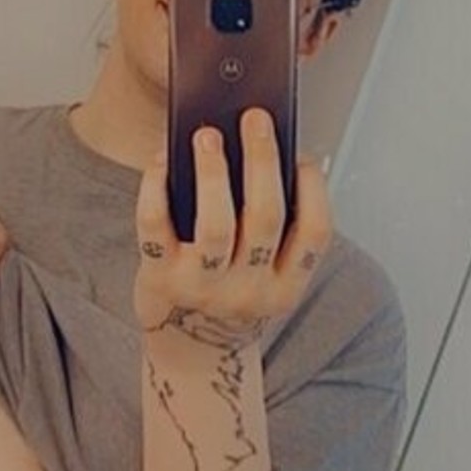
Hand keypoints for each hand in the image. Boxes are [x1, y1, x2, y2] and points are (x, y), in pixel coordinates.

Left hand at [133, 109, 332, 338]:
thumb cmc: (232, 294)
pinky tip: (161, 161)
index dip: (314, 191)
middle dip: (262, 162)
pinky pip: (156, 229)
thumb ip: (275, 230)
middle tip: (255, 119)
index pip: (315, 235)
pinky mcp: (161, 281)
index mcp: (286, 288)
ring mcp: (203, 290)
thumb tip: (266, 153)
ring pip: (215, 225)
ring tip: (207, 135)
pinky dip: (156, 189)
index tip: (304, 155)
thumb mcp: (267, 275)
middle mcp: (249, 293)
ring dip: (213, 173)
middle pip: (264, 218)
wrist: (191, 350)